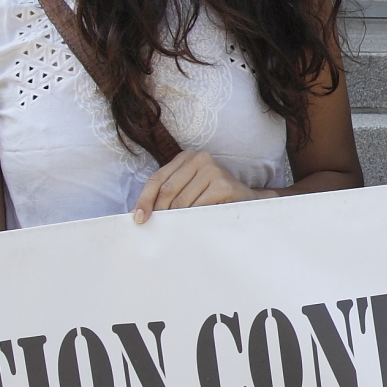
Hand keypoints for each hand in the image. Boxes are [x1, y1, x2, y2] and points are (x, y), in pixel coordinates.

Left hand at [132, 149, 258, 222]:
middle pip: (167, 190)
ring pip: (181, 202)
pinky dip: (191, 220)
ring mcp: (213, 170)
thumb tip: (141, 213)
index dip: (145, 199)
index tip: (138, 218)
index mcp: (186, 157)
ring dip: (175, 219)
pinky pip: (198, 208)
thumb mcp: (189, 187)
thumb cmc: (213, 196)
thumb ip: (169, 192)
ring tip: (174, 229)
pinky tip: (191, 226)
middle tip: (156, 228)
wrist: (247, 200)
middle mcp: (199, 158)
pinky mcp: (223, 185)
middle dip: (159, 211)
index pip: (157, 178)